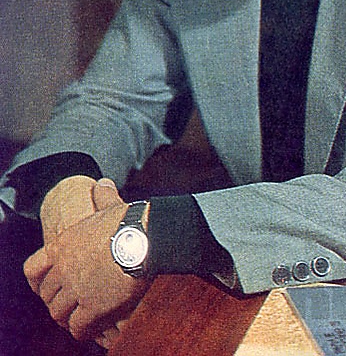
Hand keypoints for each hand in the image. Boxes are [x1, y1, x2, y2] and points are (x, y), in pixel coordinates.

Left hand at [24, 179, 150, 340]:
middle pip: (48, 295)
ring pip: (60, 314)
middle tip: (74, 304)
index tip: (55, 284)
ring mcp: (76, 289)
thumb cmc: (130, 220)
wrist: (144, 238)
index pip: (33, 269)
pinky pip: (78, 328)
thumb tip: (104, 182)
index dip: (41, 280)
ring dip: (71, 317)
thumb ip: (103, 196)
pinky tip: (96, 326)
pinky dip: (85, 330)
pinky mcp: (92, 307)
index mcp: (62, 245)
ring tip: (84, 317)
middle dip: (59, 301)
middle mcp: (63, 269)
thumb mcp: (110, 205)